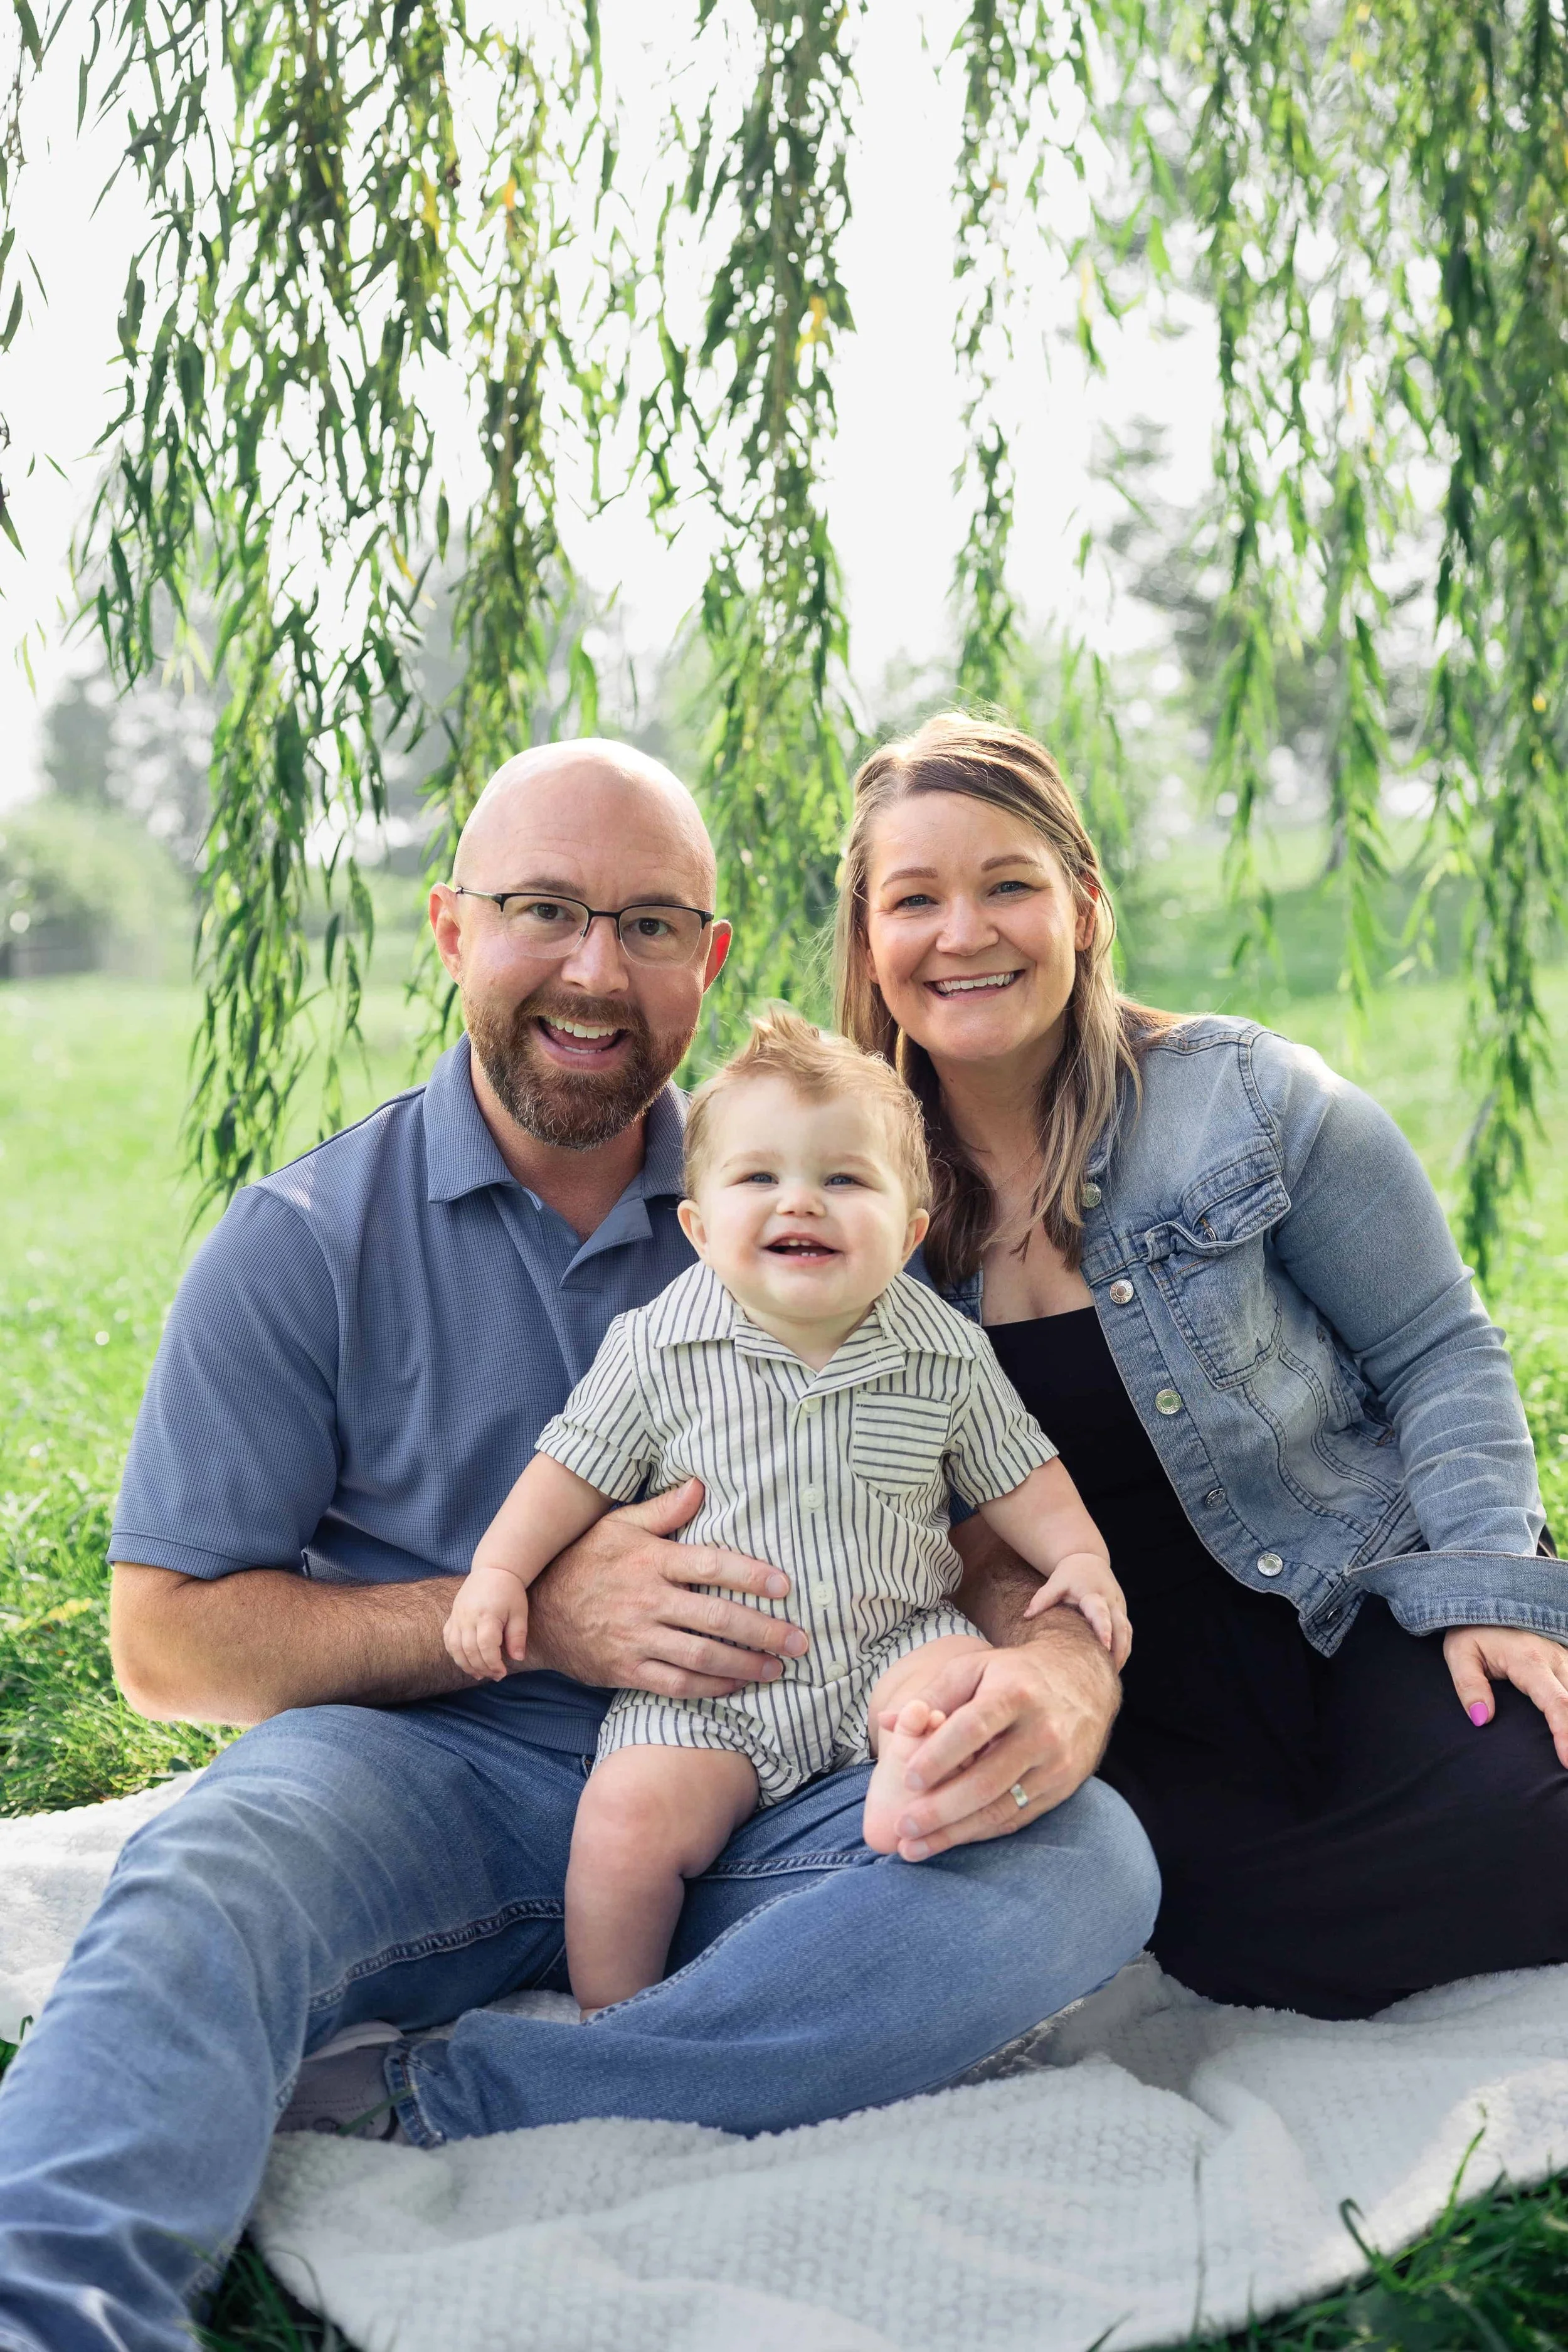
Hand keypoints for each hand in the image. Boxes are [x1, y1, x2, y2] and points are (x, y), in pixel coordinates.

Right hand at [444, 1565, 529, 1682]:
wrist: (493, 1571)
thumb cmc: (509, 1592)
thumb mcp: (520, 1612)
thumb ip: (518, 1635)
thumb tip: (517, 1658)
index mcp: (486, 1614)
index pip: (486, 1646)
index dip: (493, 1664)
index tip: (503, 1673)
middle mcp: (468, 1616)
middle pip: (470, 1650)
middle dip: (482, 1668)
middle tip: (495, 1676)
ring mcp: (457, 1616)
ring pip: (455, 1648)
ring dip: (466, 1665)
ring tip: (480, 1674)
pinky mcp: (452, 1616)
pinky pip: (448, 1640)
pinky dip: (455, 1654)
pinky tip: (466, 1662)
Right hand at [522, 1477, 807, 1697]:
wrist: (535, 1614)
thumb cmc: (584, 1562)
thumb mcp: (617, 1526)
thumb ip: (662, 1510)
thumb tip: (700, 1484)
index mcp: (650, 1560)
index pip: (711, 1566)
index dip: (751, 1576)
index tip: (786, 1586)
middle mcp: (647, 1601)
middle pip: (716, 1618)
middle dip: (764, 1631)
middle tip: (800, 1640)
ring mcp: (636, 1639)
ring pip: (701, 1656)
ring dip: (745, 1665)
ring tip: (778, 1668)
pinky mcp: (627, 1670)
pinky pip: (676, 1684)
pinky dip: (711, 1687)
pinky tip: (737, 1685)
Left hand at [872, 1611, 1119, 1861]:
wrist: (1082, 1683)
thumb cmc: (1013, 1676)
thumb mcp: (973, 1669)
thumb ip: (931, 1696)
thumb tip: (889, 1721)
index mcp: (1014, 1694)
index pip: (973, 1729)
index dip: (939, 1757)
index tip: (907, 1780)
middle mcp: (1041, 1731)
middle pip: (987, 1780)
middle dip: (941, 1809)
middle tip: (902, 1825)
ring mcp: (1055, 1764)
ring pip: (1001, 1808)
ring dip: (954, 1832)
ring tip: (914, 1848)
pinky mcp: (1062, 1788)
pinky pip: (1016, 1818)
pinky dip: (979, 1832)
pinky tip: (948, 1840)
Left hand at [1023, 1558, 1131, 1669]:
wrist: (1088, 1559)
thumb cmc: (1070, 1574)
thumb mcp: (1056, 1582)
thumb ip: (1043, 1598)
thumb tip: (1027, 1615)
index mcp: (1094, 1594)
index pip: (1101, 1613)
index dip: (1104, 1629)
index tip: (1105, 1646)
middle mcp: (1111, 1601)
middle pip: (1121, 1627)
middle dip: (1119, 1649)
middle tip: (1111, 1671)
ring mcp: (1119, 1607)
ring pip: (1127, 1633)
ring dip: (1122, 1653)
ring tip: (1111, 1673)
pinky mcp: (1122, 1612)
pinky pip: (1127, 1633)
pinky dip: (1123, 1649)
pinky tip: (1114, 1665)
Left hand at [1443, 1624, 1567, 1765]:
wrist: (1487, 1597)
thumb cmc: (1473, 1629)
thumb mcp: (1460, 1652)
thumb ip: (1469, 1685)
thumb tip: (1482, 1719)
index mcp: (1530, 1660)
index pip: (1556, 1702)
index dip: (1565, 1733)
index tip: (1567, 1761)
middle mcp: (1556, 1660)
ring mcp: (1566, 1659)